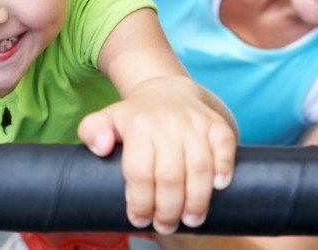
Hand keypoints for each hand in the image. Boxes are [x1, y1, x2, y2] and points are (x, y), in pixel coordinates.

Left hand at [77, 75, 236, 234]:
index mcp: (138, 125)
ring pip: (199, 167)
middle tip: (166, 225)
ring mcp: (194, 122)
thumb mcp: (106, 119)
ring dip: (197, 200)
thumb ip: (92, 131)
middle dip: (168, 209)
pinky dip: (225, 168)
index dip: (140, 201)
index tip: (139, 219)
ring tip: (191, 219)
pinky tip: (218, 188)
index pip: (139, 172)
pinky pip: (225, 146)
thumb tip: (102, 147)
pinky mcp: (216, 124)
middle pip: (170, 176)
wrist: (167, 91)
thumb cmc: (135, 117)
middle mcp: (167, 123)